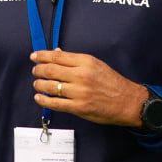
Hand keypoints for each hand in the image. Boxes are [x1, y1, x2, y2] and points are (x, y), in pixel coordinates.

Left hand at [31, 49, 149, 127]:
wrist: (127, 101)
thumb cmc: (112, 82)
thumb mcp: (96, 64)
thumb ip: (75, 60)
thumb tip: (56, 54)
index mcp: (86, 62)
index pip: (58, 56)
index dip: (42, 56)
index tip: (34, 56)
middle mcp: (81, 75)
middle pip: (51, 70)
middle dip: (38, 70)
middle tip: (35, 70)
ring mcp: (79, 92)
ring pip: (51, 87)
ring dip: (39, 84)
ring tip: (37, 83)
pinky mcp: (78, 107)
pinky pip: (55, 103)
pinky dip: (44, 100)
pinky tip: (39, 97)